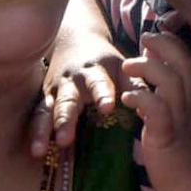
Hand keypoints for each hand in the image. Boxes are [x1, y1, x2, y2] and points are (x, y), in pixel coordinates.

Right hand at [31, 35, 129, 157]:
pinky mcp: (43, 99)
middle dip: (65, 119)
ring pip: (45, 111)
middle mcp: (71, 82)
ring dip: (42, 130)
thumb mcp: (121, 67)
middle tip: (65, 139)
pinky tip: (35, 152)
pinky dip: (35, 134)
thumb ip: (135, 85)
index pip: (98, 83)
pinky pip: (37, 117)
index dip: (102, 94)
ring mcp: (54, 91)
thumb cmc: (104, 60)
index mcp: (93, 72)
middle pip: (67, 101)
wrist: (75, 38)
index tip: (107, 107)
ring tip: (39, 150)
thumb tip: (155, 106)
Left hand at [121, 31, 190, 190]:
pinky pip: (157, 111)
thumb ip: (172, 97)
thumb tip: (154, 77)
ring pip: (171, 81)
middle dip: (164, 45)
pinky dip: (142, 98)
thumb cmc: (190, 153)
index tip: (157, 35)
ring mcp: (181, 119)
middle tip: (144, 38)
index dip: (174, 43)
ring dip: (147, 68)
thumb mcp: (184, 118)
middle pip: (184, 62)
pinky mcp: (167, 137)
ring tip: (127, 67)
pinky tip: (127, 99)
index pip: (190, 60)